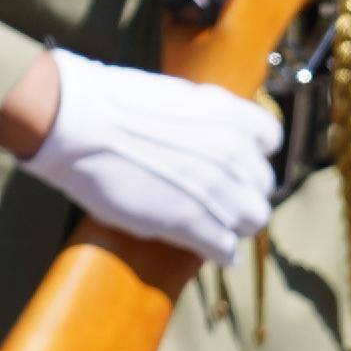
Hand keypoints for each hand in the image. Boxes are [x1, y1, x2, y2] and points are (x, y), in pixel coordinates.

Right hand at [21, 46, 281, 256]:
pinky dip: (220, 252)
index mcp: (230, 116)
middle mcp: (234, 152)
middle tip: (220, 197)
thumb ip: (205, 120)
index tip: (236, 161)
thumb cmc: (113, 103)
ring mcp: (216, 190)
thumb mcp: (175, 98)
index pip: (270, 139)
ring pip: (252, 219)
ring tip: (216, 225)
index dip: (253, 152)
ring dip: (235, 223)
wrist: (80, 122)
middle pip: (262, 185)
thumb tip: (208, 134)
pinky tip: (211, 251)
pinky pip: (225, 248)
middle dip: (244, 191)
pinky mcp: (192, 223)